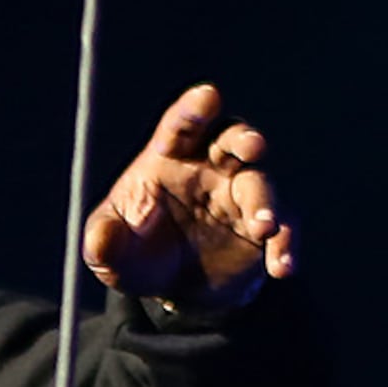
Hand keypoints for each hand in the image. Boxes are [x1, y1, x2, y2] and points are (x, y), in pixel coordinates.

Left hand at [82, 81, 296, 309]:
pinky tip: (281, 265)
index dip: (194, 109)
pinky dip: (286, 243)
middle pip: (232, 138)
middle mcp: (211, 166)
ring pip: (261, 183)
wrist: (174, 290)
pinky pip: (285, 226)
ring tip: (262, 227)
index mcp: (169, 156)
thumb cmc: (138, 254)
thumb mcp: (110, 252)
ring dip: (265, 201)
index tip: (207, 97)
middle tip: (254, 146)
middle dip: (245, 139)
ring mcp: (241, 195)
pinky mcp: (266, 227)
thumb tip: (101, 239)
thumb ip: (104, 242)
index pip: (181, 126)